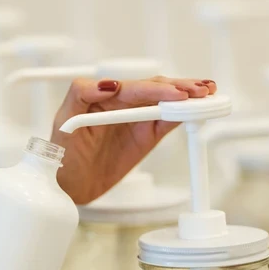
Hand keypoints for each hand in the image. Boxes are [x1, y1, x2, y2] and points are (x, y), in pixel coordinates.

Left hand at [51, 77, 216, 204]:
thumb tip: (107, 84)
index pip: (134, 87)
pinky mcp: (145, 136)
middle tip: (201, 89)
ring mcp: (136, 118)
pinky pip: (168, 122)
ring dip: (188, 97)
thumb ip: (82, 94)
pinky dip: (184, 115)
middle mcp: (123, 102)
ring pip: (166, 103)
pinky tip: (198, 110)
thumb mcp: (64, 119)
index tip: (175, 94)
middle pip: (156, 89)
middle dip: (180, 88)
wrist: (67, 185)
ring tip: (208, 92)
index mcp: (104, 94)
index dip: (156, 89)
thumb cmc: (60, 151)